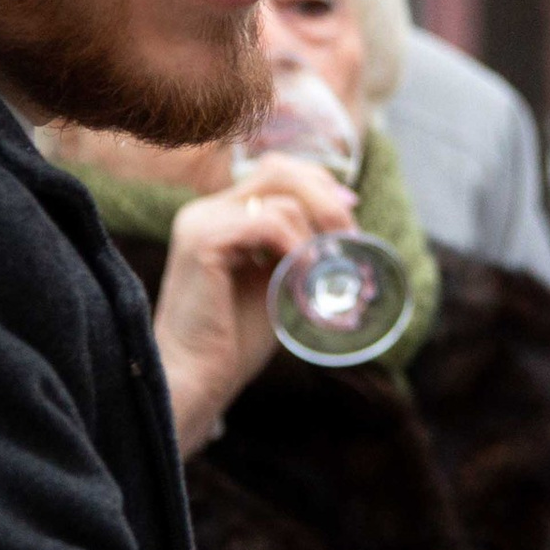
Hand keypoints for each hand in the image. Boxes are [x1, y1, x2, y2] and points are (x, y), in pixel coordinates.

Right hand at [151, 158, 358, 453]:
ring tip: (329, 274)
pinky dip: (297, 249)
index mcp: (220, 217)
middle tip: (353, 239)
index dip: (319, 184)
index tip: (350, 213)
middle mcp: (207, 211)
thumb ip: (296, 251)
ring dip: (317, 237)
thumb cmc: (233, 342)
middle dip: (326, 201)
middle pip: (280, 171)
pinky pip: (267, 224)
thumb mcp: (275, 284)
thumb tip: (341, 225)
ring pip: (281, 199)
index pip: (275, 173)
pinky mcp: (203, 241)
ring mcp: (201, 222)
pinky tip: (305, 278)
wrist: (196, 378)